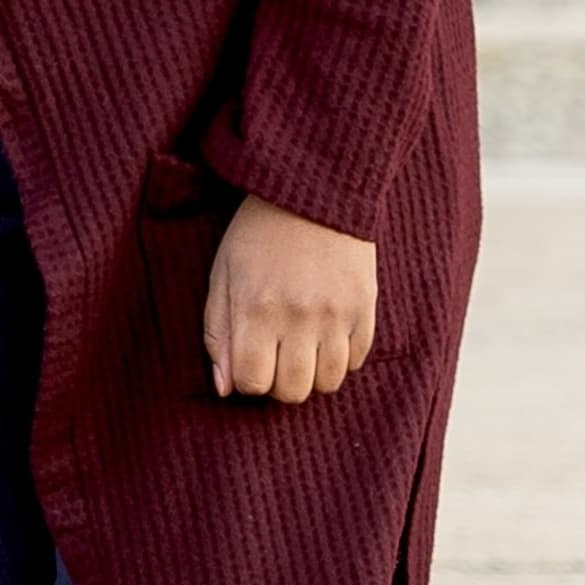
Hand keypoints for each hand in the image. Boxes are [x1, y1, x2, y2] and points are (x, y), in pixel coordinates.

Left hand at [204, 193, 376, 402]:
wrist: (314, 192)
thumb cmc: (257, 236)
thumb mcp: (222, 277)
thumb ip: (218, 334)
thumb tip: (224, 388)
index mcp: (255, 309)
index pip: (252, 383)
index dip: (247, 379)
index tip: (249, 360)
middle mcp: (298, 317)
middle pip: (292, 392)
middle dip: (279, 384)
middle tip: (277, 357)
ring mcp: (337, 314)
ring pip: (328, 383)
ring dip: (312, 374)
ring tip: (303, 348)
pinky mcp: (366, 307)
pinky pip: (358, 360)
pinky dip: (342, 357)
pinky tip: (327, 334)